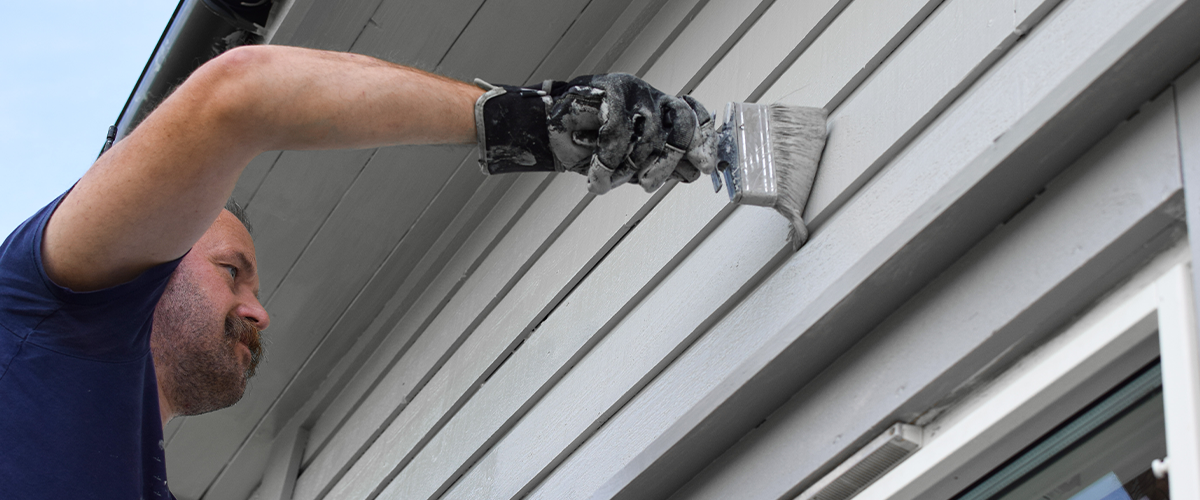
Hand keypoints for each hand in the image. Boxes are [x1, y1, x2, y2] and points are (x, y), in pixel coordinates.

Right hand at [547, 74, 716, 193]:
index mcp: (662, 111)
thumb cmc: (590, 147)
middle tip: (648, 184)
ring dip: (627, 169)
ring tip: (609, 180)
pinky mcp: (608, 89)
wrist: (550, 135)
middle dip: (668, 162)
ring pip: (649, 135)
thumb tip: (695, 171)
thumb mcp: (631, 162)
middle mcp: (651, 97)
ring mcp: (632, 90)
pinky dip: (606, 162)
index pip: (696, 118)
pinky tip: (597, 175)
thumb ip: (661, 164)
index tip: (706, 167)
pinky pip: (618, 134)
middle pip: (681, 127)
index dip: (704, 141)